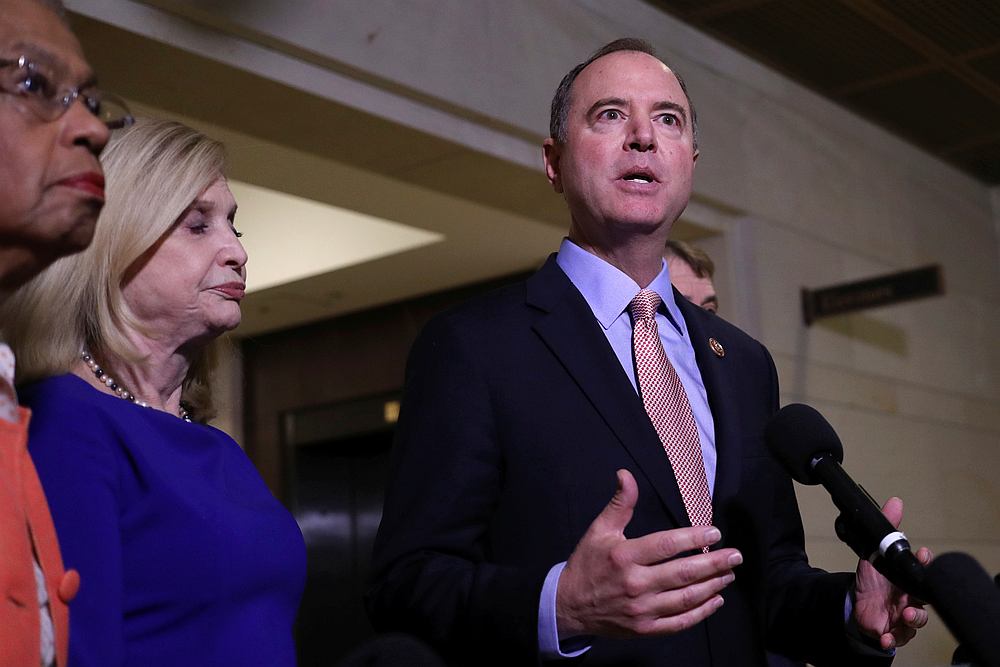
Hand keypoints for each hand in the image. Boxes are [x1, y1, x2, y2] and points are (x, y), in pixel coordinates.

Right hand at [556, 469, 741, 638]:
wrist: (568, 605)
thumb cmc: (587, 564)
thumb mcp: (599, 530)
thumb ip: (620, 504)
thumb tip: (626, 474)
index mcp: (624, 557)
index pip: (666, 545)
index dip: (693, 538)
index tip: (714, 532)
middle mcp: (635, 584)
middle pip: (683, 573)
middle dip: (714, 563)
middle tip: (736, 555)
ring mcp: (642, 609)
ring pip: (686, 598)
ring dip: (712, 586)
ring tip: (729, 574)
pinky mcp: (645, 629)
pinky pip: (679, 622)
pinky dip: (700, 613)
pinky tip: (715, 600)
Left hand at [852, 496, 932, 649]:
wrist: (857, 604)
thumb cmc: (872, 581)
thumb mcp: (873, 553)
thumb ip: (886, 529)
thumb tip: (895, 502)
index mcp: (907, 579)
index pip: (923, 570)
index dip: (925, 563)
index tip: (922, 553)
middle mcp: (910, 599)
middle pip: (924, 600)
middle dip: (921, 599)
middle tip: (913, 597)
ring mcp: (903, 617)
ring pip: (916, 622)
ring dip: (912, 620)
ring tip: (903, 616)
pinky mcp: (892, 631)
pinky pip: (897, 638)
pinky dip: (891, 639)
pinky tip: (885, 637)